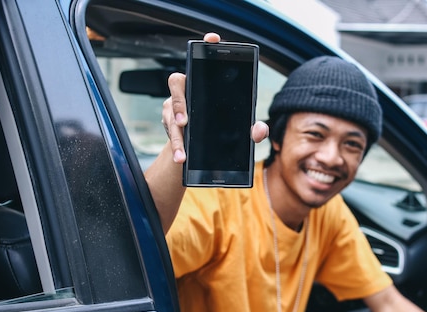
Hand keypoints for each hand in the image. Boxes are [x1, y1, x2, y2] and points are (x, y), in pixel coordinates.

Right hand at [161, 32, 268, 162]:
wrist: (200, 151)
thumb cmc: (221, 131)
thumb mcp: (239, 130)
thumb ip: (252, 129)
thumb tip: (258, 130)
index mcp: (206, 84)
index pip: (204, 60)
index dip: (207, 45)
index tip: (213, 38)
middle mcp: (187, 89)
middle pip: (176, 82)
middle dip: (178, 100)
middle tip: (184, 120)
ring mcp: (173, 105)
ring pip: (169, 112)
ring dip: (175, 133)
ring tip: (183, 152)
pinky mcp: (167, 122)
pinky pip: (169, 131)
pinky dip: (176, 146)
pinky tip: (181, 157)